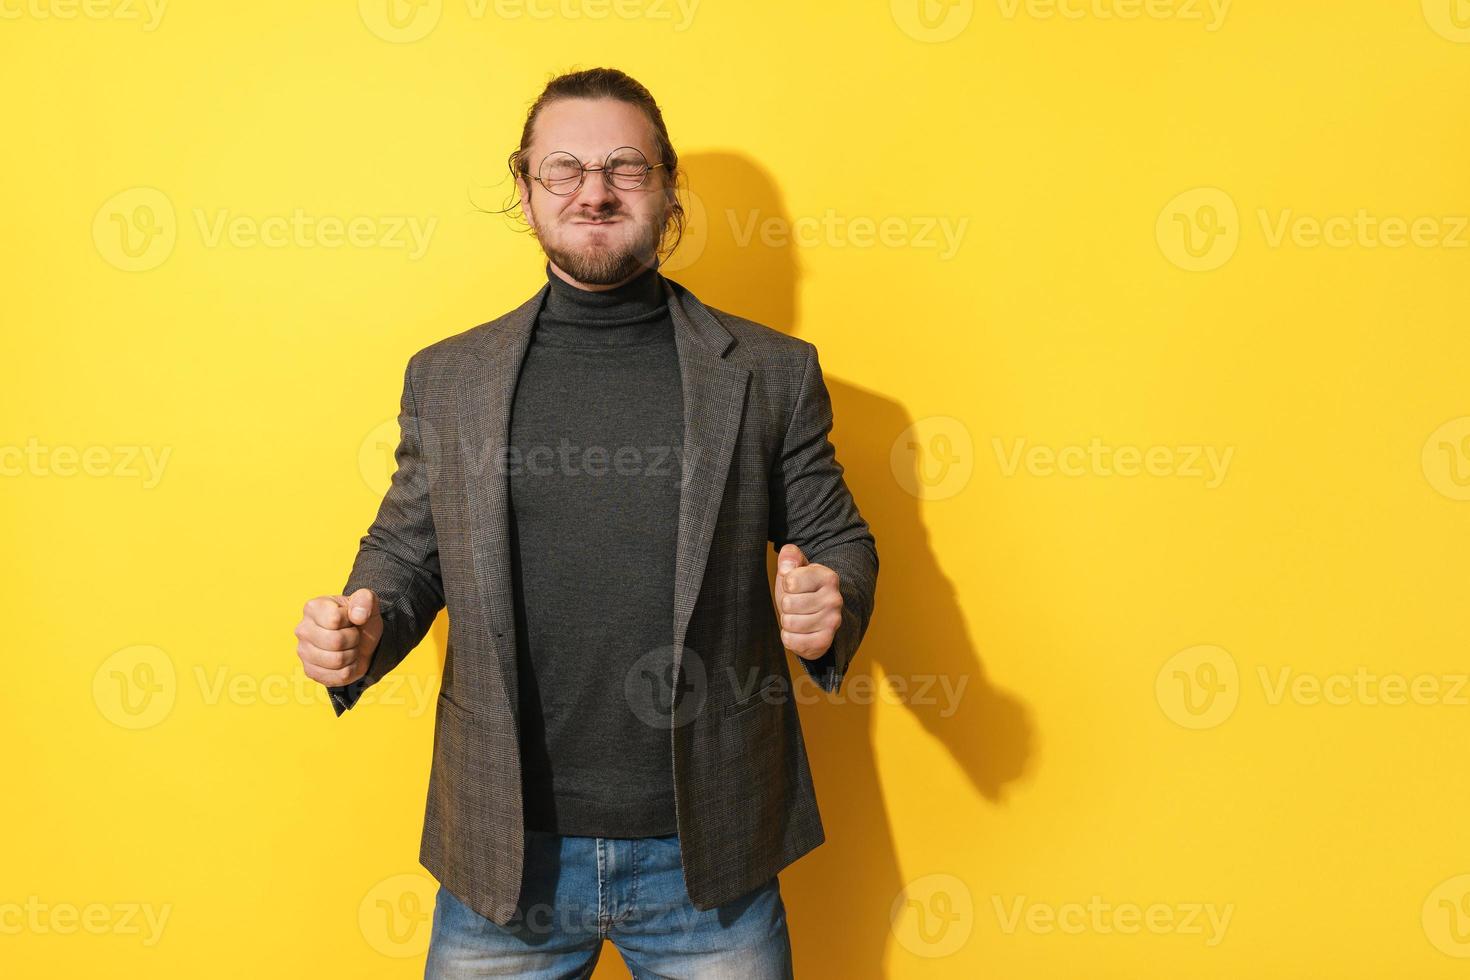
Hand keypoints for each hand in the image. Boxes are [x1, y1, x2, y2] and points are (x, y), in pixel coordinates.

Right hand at [295, 588, 382, 686]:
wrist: (360, 639)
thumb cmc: (358, 618)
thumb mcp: (367, 602)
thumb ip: (365, 599)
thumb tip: (358, 615)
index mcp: (313, 608)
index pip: (334, 619)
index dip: (351, 620)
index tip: (350, 619)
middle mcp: (302, 630)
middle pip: (336, 641)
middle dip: (353, 639)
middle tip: (352, 635)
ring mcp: (304, 652)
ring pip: (337, 660)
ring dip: (352, 654)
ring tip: (349, 646)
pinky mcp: (310, 671)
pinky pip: (339, 676)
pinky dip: (350, 669)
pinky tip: (346, 660)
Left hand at [773, 543, 841, 659]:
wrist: (817, 618)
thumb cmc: (801, 591)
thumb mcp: (794, 570)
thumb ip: (789, 557)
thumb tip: (786, 565)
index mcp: (828, 577)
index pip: (790, 581)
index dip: (786, 584)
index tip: (794, 587)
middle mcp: (835, 599)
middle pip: (788, 603)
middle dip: (786, 605)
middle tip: (796, 605)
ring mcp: (832, 622)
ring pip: (789, 623)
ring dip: (788, 621)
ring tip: (798, 617)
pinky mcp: (825, 641)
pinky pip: (791, 641)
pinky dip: (789, 637)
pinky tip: (799, 632)